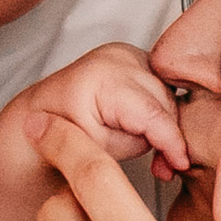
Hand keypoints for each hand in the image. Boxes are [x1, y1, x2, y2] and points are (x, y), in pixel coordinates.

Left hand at [0, 42, 190, 187]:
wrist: (39, 117)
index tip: (182, 164)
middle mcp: (115, 55)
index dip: (172, 142)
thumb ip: (141, 144)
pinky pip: (161, 86)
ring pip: (167, 94)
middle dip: (167, 136)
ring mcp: (125, 52)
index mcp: (100, 76)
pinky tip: (147, 129)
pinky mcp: (133, 56)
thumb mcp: (99, 151)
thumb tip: (176, 148)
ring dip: (164, 124)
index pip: (152, 112)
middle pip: (164, 101)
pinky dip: (159, 109)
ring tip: (153, 152)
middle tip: (161, 168)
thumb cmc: (58, 137)